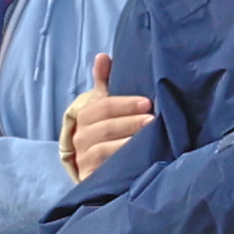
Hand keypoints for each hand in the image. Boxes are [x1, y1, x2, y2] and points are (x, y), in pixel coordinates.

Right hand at [59, 52, 153, 180]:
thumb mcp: (104, 107)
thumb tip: (103, 56)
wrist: (96, 168)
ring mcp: (84, 159)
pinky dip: (121, 161)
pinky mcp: (90, 178)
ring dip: (127, 142)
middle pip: (103, 127)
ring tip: (148, 137)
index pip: (102, 106)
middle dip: (129, 122)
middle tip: (152, 119)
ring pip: (102, 148)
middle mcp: (81, 137)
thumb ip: (104, 83)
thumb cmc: (106, 131)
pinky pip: (104, 168)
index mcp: (85, 117)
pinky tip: (138, 158)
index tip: (146, 103)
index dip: (124, 104)